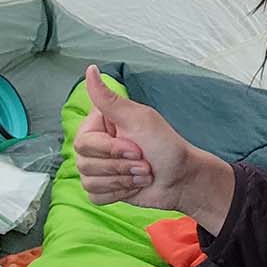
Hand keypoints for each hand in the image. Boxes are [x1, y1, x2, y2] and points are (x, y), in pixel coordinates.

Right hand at [74, 66, 233, 228]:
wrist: (182, 178)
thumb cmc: (165, 145)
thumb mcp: (138, 118)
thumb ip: (108, 98)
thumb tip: (91, 69)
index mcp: (101, 125)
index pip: (84, 142)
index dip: (110, 150)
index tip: (136, 148)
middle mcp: (96, 146)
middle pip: (84, 163)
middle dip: (120, 167)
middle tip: (144, 162)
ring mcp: (99, 168)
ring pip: (89, 181)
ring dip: (123, 181)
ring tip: (144, 173)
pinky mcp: (104, 188)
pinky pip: (94, 196)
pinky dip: (118, 194)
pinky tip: (135, 186)